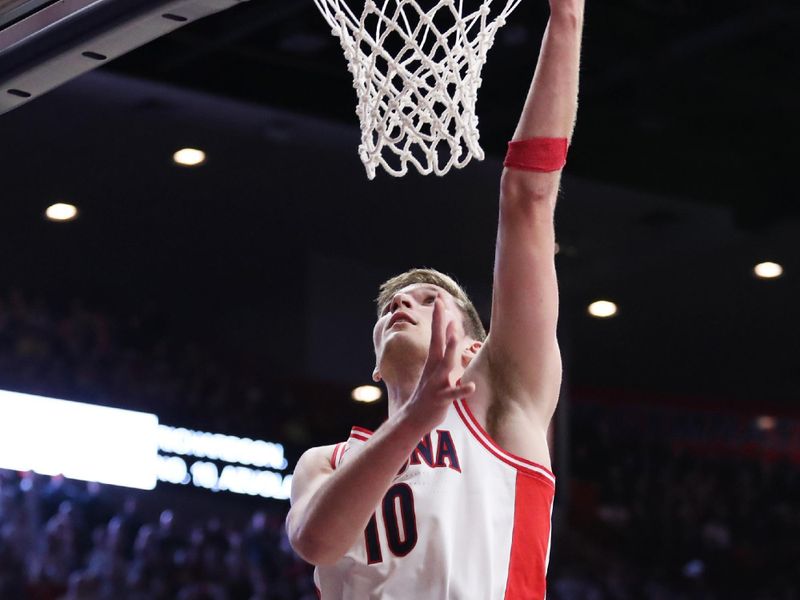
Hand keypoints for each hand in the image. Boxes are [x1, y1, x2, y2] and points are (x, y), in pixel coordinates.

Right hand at [402, 297, 476, 433]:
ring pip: (444, 364)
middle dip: (440, 323)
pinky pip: (452, 394)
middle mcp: (434, 368)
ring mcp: (436, 383)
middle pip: (437, 342)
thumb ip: (444, 354)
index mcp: (433, 362)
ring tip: (456, 336)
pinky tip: (471, 386)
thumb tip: (452, 336)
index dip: (439, 318)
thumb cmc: (429, 394)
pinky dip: (460, 390)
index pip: (436, 335)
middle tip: (441, 304)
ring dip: (450, 350)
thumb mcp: (436, 372)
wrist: (413, 419)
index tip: (440, 299)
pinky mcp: (440, 399)